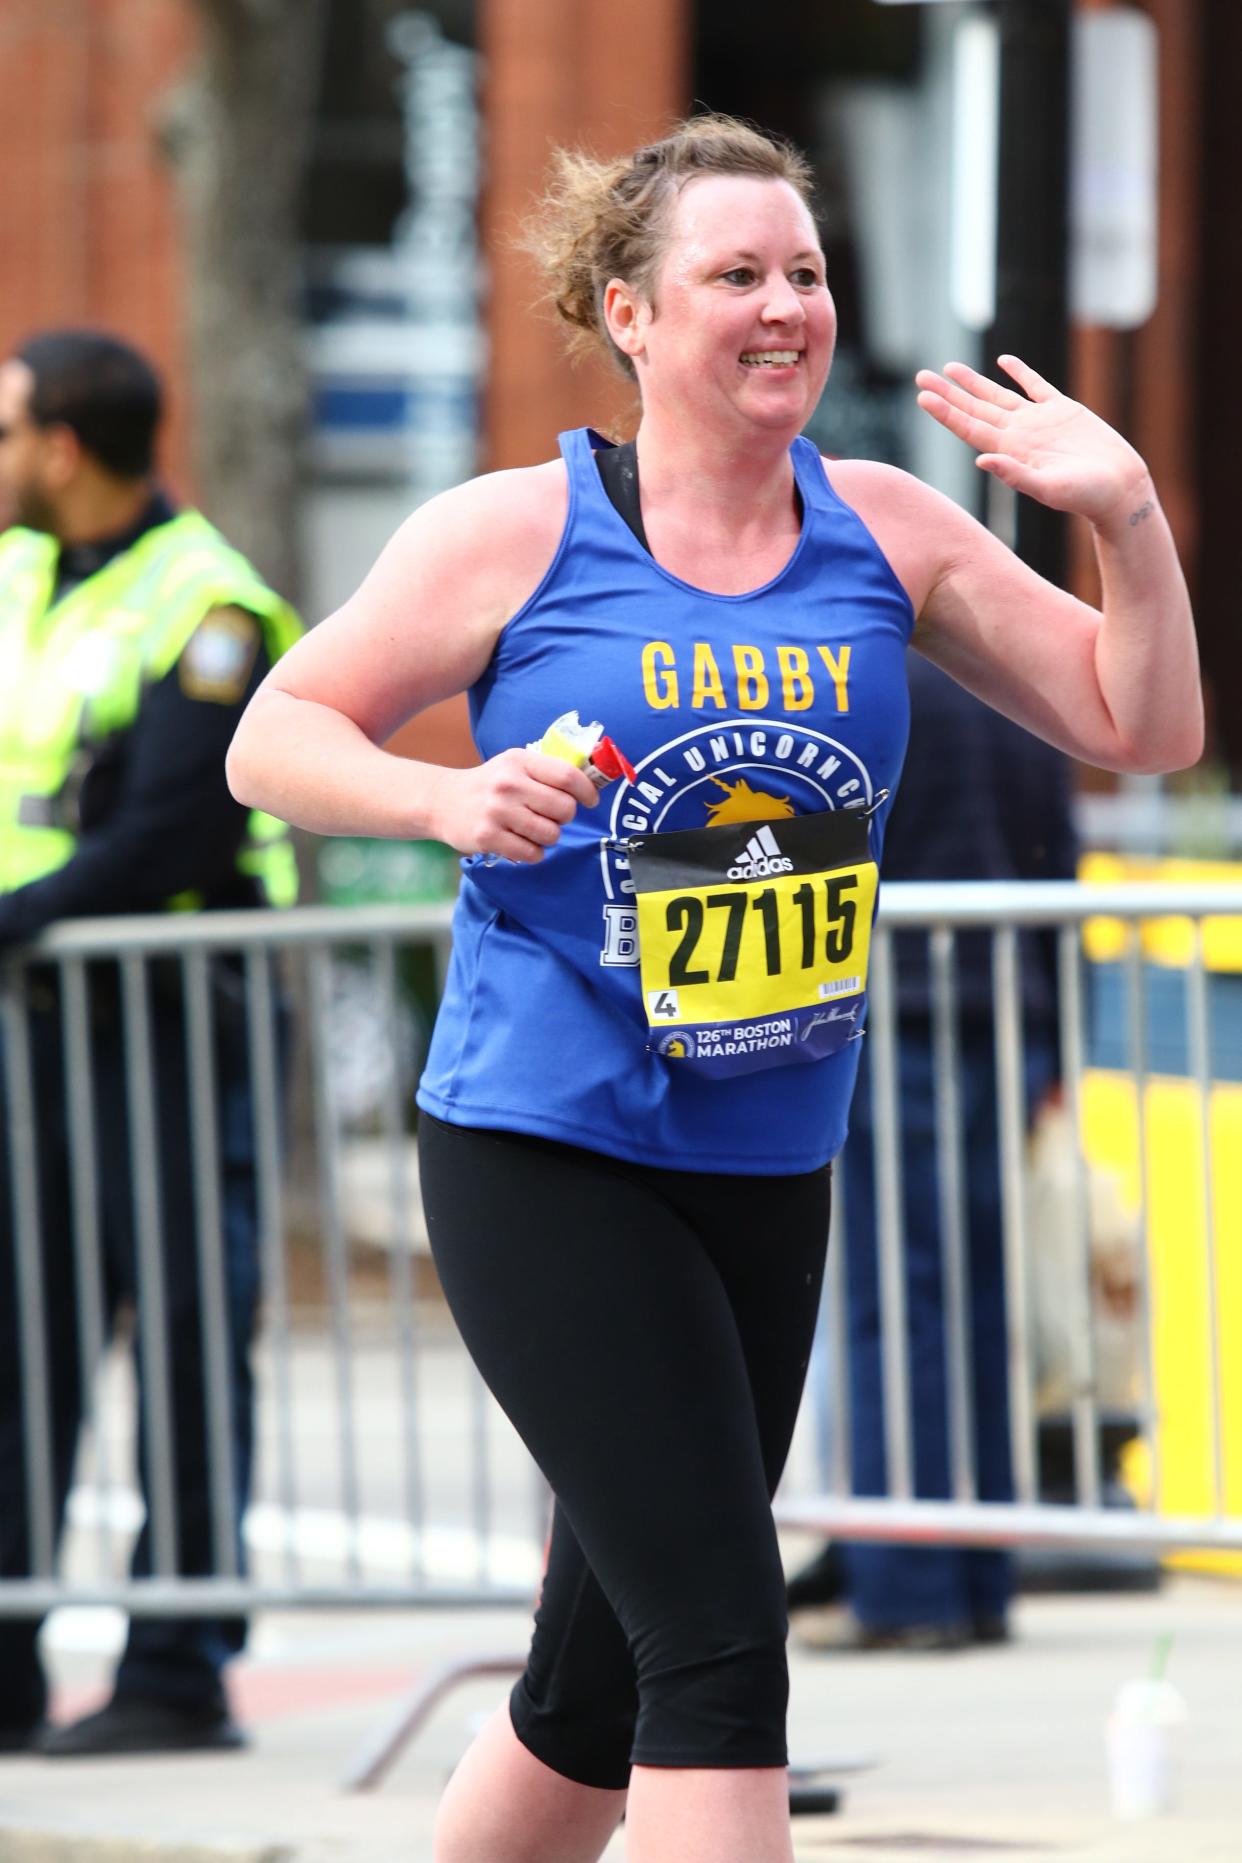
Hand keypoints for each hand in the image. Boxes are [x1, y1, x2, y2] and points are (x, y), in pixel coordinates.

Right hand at [429, 749, 597, 862]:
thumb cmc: (490, 785)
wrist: (442, 801)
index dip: (587, 791)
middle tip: (553, 816)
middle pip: (564, 808)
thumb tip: (590, 786)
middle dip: (565, 817)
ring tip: (534, 830)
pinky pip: (532, 853)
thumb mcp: (514, 765)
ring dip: (549, 837)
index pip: (568, 776)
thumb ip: (546, 772)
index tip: (590, 801)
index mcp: (520, 761)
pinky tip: (521, 842)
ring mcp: (497, 812)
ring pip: (551, 834)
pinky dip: (533, 852)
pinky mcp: (488, 837)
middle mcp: (508, 784)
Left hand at [915, 355, 1151, 528]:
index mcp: (1010, 451)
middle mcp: (1019, 434)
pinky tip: (1004, 361)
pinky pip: (1036, 386)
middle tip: (921, 375)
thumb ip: (1015, 475)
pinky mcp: (1063, 410)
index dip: (945, 412)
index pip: (969, 427)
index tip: (922, 396)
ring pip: (998, 395)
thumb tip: (981, 460)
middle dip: (948, 393)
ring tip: (950, 368)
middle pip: (975, 409)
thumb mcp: (1048, 488)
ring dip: (974, 382)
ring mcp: (1039, 421)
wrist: (1119, 488)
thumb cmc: (1084, 496)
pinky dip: (1020, 372)